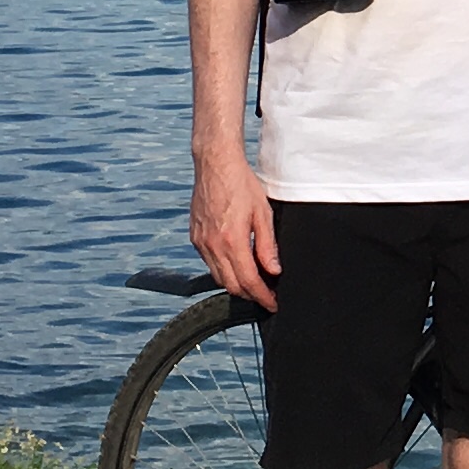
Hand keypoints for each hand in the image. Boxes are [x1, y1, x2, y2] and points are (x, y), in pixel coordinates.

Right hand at [190, 147, 281, 308]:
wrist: (216, 165)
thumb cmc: (241, 184)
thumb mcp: (263, 214)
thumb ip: (268, 246)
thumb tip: (274, 271)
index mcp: (232, 240)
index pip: (248, 281)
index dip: (262, 296)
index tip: (272, 303)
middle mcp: (212, 245)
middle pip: (231, 285)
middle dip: (250, 294)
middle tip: (266, 295)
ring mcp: (201, 242)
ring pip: (218, 277)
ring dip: (236, 284)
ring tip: (254, 281)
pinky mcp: (195, 237)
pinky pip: (209, 263)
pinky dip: (224, 270)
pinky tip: (237, 264)